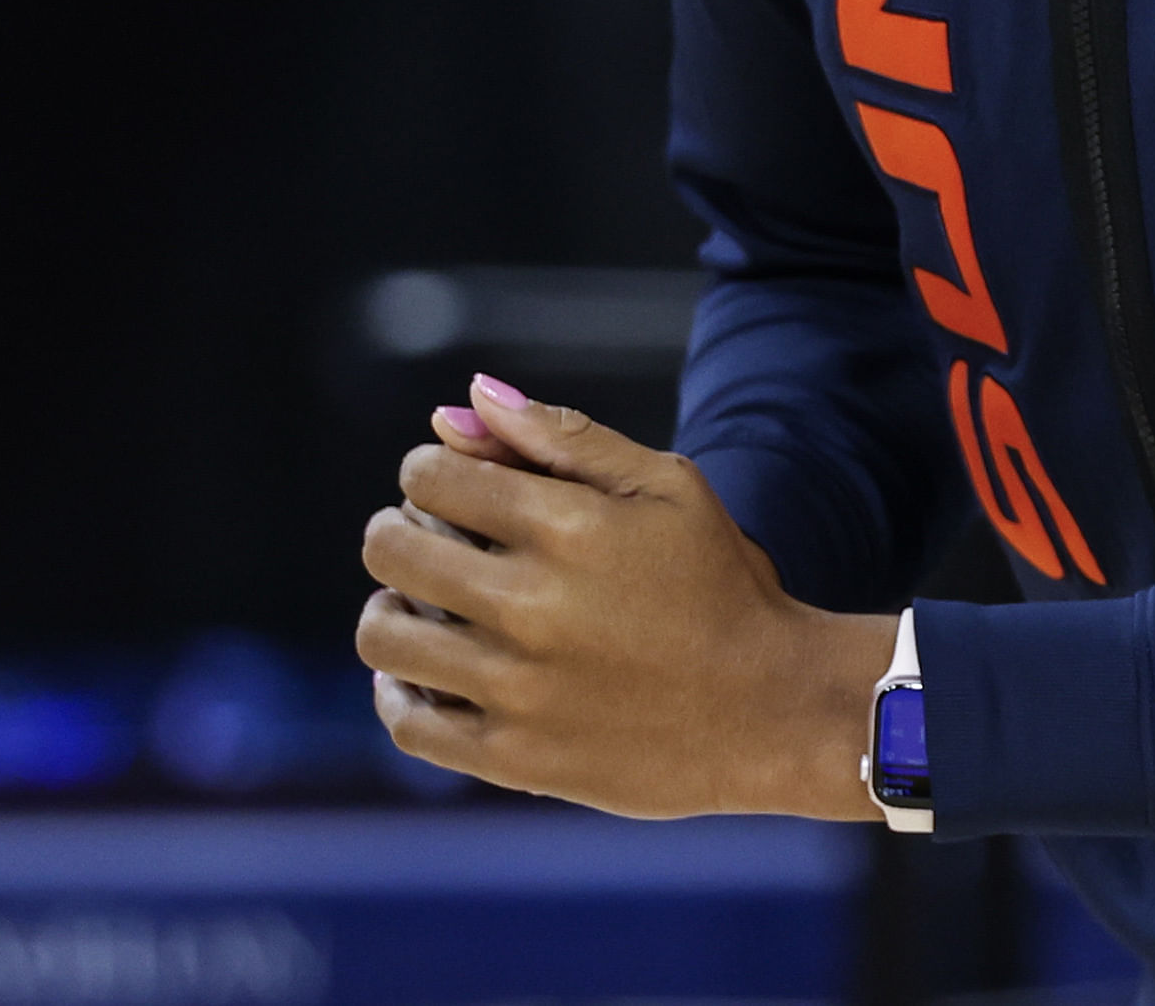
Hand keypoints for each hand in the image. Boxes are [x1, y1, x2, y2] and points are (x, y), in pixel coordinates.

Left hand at [357, 373, 895, 821]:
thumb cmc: (722, 585)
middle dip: (400, 529)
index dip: (429, 470)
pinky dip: (399, 691)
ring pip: (384, 635)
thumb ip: (566, 438)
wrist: (770, 709)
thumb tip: (466, 399)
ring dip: (392, 607)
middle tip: (433, 540)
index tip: (452, 485)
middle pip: (391, 548)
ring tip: (425, 605)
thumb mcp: (669, 488)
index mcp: (567, 526)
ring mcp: (516, 686)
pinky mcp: (511, 755)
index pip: (431, 476)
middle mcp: (529, 605)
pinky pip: (408, 722)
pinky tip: (428, 672)